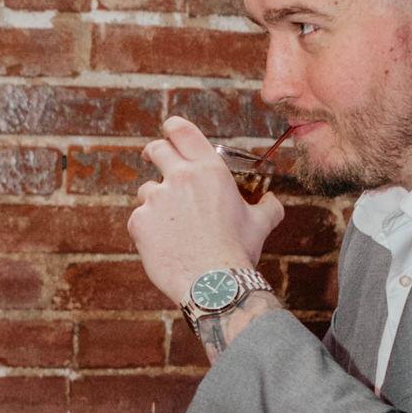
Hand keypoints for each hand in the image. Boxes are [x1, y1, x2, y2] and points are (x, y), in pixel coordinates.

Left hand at [128, 117, 286, 307]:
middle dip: (155, 153)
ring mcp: (156, 199)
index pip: (182, 131)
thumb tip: (272, 200)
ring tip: (172, 225)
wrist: (214, 284)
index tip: (168, 133)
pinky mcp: (139, 222)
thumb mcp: (261, 223)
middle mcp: (180, 177)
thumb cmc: (238, 251)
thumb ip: (268, 206)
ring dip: (155, 201)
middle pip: (156, 150)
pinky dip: (148, 229)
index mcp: (209, 170)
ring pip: (146, 190)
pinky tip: (164, 244)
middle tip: (155, 160)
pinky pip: (139, 219)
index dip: (172, 128)